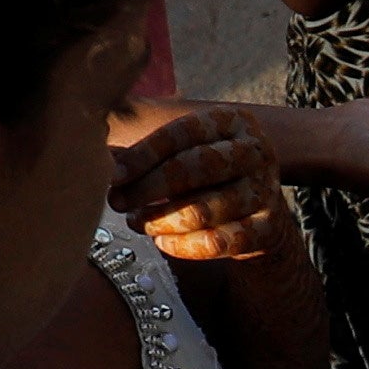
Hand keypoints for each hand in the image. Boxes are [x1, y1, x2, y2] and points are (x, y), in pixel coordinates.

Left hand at [112, 106, 296, 265]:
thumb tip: (101, 157)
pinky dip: (182, 247)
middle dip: (148, 188)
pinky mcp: (268, 229)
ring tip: (136, 223)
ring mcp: (265, 191)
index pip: (182, 133)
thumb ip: (145, 152)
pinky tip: (162, 242)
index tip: (112, 175)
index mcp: (232, 122)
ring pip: (202, 210)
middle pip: (195, 168)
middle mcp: (255, 151)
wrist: (262, 214)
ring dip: (159, 221)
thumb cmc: (208, 177)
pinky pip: (217, 243)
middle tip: (118, 203)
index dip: (143, 155)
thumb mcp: (184, 151)